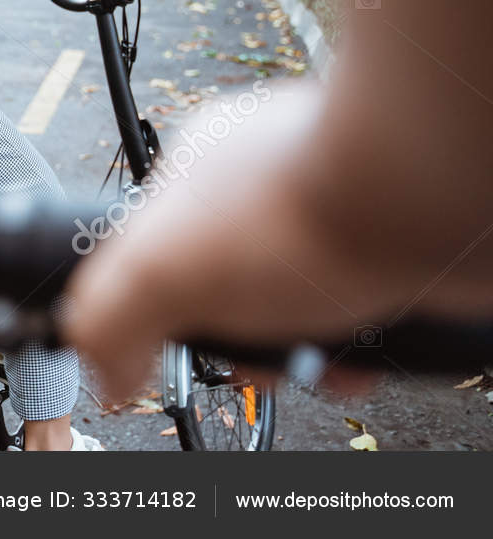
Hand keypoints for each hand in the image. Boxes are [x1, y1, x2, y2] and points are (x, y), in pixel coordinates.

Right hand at [59, 87, 478, 401]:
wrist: (430, 195)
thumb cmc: (305, 209)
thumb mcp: (159, 270)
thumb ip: (107, 318)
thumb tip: (107, 374)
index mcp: (200, 165)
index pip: (160, 247)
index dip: (167, 307)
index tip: (182, 338)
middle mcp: (271, 178)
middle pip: (238, 284)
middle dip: (249, 337)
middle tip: (260, 354)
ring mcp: (340, 205)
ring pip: (309, 303)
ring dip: (314, 349)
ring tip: (326, 355)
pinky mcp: (399, 237)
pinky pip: (374, 308)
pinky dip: (372, 342)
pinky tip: (371, 346)